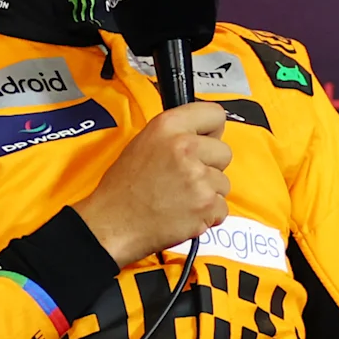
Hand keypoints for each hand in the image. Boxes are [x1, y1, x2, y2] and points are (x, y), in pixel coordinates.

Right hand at [78, 102, 232, 268]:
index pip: (214, 114)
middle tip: (186, 178)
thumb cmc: (123, 189)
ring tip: (179, 198)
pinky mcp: (206, 205)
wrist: (114, 224)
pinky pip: (222, 208)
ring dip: (208, 193)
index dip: (212, 131)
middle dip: (211, 167)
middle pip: (224, 152)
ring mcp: (198, 177)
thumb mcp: (143, 143)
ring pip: (223, 183)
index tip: (206, 140)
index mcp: (167, 126)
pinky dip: (208, 215)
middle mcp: (185, 147)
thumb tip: (202, 135)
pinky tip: (184, 213)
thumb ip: (176, 135)